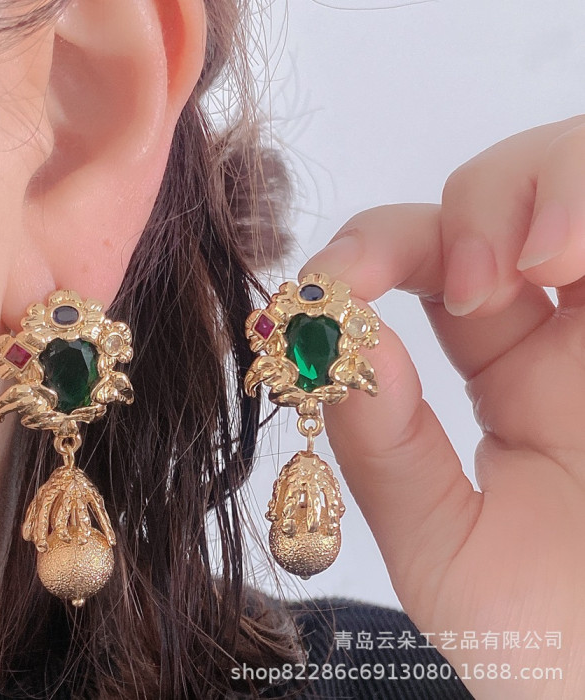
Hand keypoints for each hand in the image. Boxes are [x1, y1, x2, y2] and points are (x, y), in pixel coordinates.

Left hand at [300, 115, 584, 699]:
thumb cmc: (560, 644)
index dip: (372, 249)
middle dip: (475, 204)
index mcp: (512, 376)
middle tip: (469, 280)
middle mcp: (577, 330)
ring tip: (547, 259)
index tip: (335, 283)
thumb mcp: (447, 551)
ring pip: (582, 173)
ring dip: (552, 184)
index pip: (431, 263)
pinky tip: (574, 260)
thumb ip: (384, 451)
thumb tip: (330, 342)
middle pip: (509, 197)